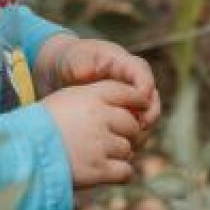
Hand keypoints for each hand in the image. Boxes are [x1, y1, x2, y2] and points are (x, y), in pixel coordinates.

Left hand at [36, 36, 159, 135]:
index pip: (142, 73)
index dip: (145, 88)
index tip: (141, 104)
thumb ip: (80, 61)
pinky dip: (130, 140)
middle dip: (150, 113)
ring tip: (130, 143)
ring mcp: (129, 101)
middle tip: (141, 128)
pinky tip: (118, 151)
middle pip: (151, 98)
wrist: (57, 74)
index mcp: (122, 63)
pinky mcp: (122, 117)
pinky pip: (134, 130)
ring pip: (147, 117)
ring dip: (142, 131)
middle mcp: (131, 82)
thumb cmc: (67, 62)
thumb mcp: (71, 58)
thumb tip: (87, 70)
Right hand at [42, 80, 149, 188]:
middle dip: (124, 134)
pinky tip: (105, 172)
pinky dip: (118, 174)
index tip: (137, 111)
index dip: (137, 103)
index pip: (130, 93)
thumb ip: (95, 98)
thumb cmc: (40, 124)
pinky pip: (125, 172)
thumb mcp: (66, 99)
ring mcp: (101, 143)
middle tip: (108, 142)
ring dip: (118, 155)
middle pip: (132, 125)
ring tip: (96, 157)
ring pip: (128, 149)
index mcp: (93, 95)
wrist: (20, 152)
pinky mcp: (99, 169)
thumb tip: (125, 105)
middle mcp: (100, 116)